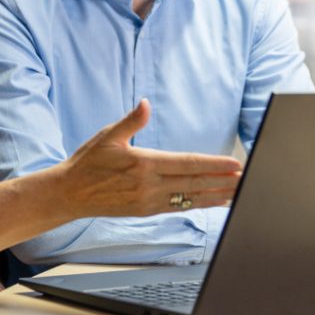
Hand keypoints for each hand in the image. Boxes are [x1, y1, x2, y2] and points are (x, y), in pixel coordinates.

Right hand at [62, 99, 241, 216]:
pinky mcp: (146, 210)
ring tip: (238, 193)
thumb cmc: (87, 162)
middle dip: (223, 182)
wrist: (69, 194)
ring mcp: (148, 201)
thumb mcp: (107, 136)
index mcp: (143, 163)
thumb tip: (146, 104)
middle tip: (246, 180)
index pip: (187, 164)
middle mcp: (149, 185)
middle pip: (195, 183)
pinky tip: (214, 201)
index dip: (213, 165)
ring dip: (217, 196)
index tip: (234, 165)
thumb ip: (131, 121)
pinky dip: (200, 204)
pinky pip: (179, 207)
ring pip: (190, 198)